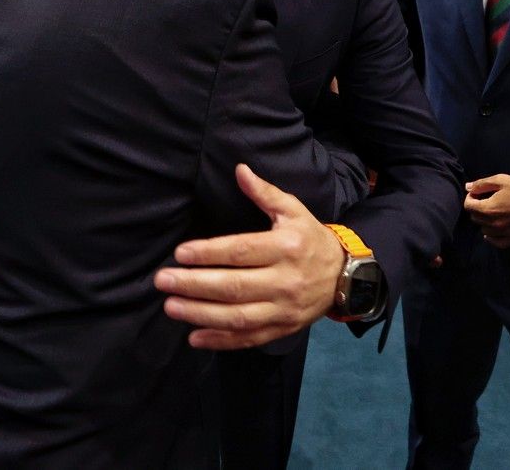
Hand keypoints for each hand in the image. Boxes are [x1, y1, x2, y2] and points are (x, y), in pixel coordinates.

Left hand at [153, 164, 344, 349]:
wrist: (346, 276)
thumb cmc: (311, 239)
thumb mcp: (293, 210)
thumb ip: (264, 193)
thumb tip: (239, 170)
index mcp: (285, 248)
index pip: (240, 251)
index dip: (208, 252)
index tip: (180, 254)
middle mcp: (285, 281)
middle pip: (234, 286)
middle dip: (194, 285)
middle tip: (163, 280)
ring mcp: (284, 309)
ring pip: (238, 316)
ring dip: (200, 314)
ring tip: (171, 306)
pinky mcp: (283, 329)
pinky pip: (249, 339)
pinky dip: (221, 340)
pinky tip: (194, 337)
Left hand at [464, 174, 509, 248]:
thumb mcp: (502, 180)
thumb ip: (482, 184)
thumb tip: (467, 187)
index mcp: (489, 208)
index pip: (468, 206)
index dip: (470, 198)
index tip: (477, 193)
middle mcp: (493, 223)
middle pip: (475, 218)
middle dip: (476, 208)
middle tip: (485, 200)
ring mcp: (503, 233)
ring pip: (484, 229)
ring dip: (484, 221)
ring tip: (492, 211)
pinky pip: (496, 242)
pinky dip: (491, 237)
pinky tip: (492, 230)